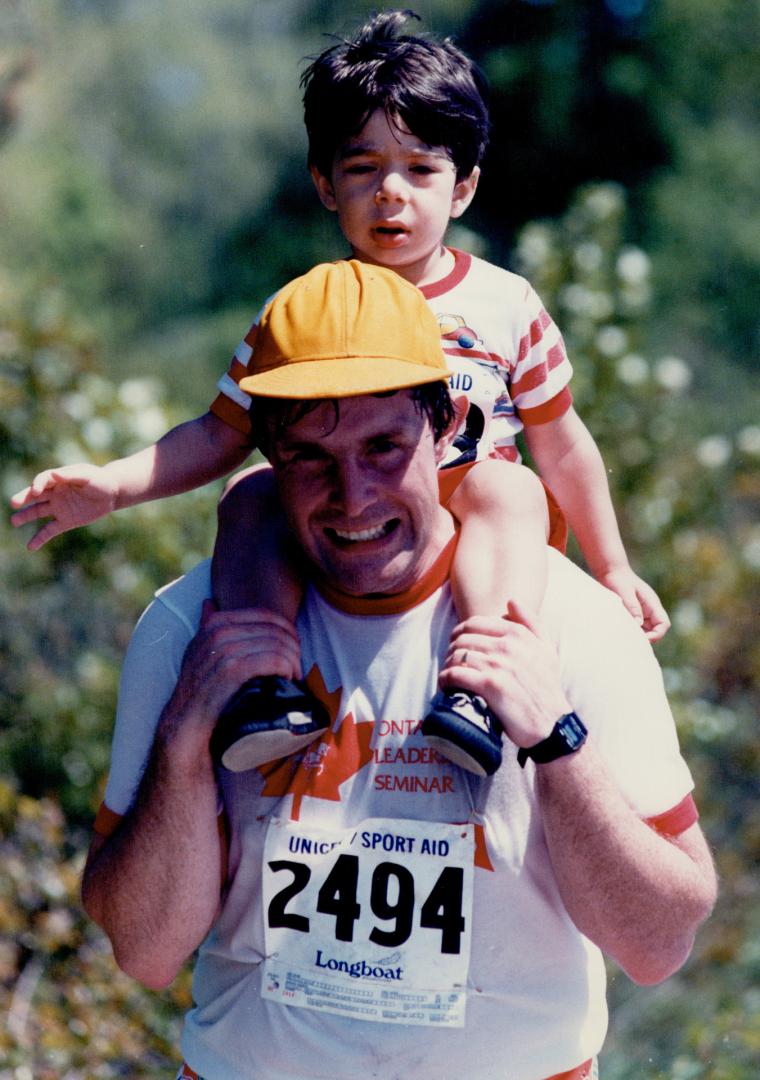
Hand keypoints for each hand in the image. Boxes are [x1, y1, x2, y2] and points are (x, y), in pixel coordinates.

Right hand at [10, 464, 119, 549]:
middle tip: (13, 502)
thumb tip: (54, 474)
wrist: (112, 494)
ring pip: (38, 512)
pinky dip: (40, 538)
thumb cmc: (100, 480)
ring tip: (14, 521)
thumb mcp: (88, 476)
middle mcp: (54, 493)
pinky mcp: (65, 521)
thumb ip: (71, 475)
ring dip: (25, 516)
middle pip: (35, 496)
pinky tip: (30, 547)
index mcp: (58, 479)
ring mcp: (58, 508)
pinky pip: (49, 530)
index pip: (43, 480)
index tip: (36, 491)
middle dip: (24, 498)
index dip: (38, 484)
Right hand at [157, 602, 302, 754]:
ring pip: (278, 645)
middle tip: (296, 667)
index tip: (293, 650)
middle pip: (276, 630)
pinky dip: (287, 669)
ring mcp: (225, 650)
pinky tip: (288, 680)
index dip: (287, 631)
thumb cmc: (198, 689)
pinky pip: (274, 660)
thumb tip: (209, 603)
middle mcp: (219, 632)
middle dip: (293, 648)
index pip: (266, 615)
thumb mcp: (197, 651)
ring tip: (293, 676)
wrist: (184, 723)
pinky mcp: (233, 670)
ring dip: (293, 661)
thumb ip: (205, 626)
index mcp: (215, 623)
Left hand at [438, 601, 570, 749]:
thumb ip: (532, 622)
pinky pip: (456, 674)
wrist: (552, 724)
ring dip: (448, 665)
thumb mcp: (547, 650)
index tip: (457, 644)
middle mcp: (508, 646)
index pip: (475, 623)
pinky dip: (446, 679)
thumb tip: (511, 600)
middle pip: (462, 638)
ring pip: (457, 655)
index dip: (460, 632)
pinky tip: (446, 685)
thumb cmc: (547, 687)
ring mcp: (498, 665)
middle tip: (451, 662)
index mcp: (519, 634)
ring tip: (448, 675)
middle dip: (452, 649)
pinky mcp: (490, 686)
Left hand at [597, 566, 669, 642]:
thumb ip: (633, 607)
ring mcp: (643, 611)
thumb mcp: (625, 592)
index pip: (663, 624)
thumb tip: (639, 624)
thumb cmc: (618, 579)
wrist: (610, 571)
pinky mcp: (634, 613)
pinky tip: (621, 630)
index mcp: (652, 603)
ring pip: (646, 630)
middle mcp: (650, 609)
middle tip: (630, 639)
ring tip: (624, 635)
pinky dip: (632, 631)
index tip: (642, 639)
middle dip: (646, 637)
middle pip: (656, 630)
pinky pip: (637, 627)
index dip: (657, 634)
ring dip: (638, 635)